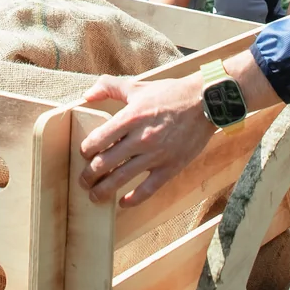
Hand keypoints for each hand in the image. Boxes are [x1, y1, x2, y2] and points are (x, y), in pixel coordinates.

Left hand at [77, 74, 213, 204]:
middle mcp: (141, 138)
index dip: (86, 150)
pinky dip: (133, 199)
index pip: (98, 139)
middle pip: (106, 162)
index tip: (83, 154)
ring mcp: (156, 155)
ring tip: (95, 196)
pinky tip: (122, 203)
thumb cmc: (170, 93)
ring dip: (103, 190)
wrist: (205, 102)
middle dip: (89, 175)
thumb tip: (86, 95)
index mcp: (131, 117)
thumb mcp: (138, 86)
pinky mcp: (171, 167)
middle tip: (83, 181)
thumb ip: (109, 87)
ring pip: (122, 178)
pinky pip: (148, 189)